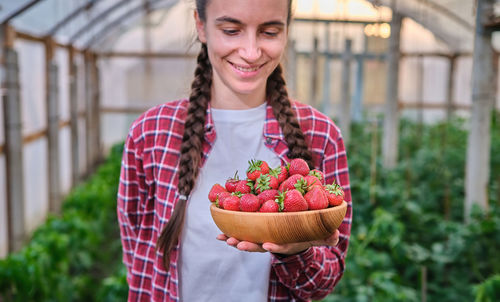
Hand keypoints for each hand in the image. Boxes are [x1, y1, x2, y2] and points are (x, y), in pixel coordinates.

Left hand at [216, 229, 339, 255]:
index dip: (275, 246)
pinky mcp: (255, 233)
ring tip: (224, 238)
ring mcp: (263, 238)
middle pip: (260, 246)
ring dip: (236, 240)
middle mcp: (274, 242)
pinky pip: (241, 233)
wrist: (295, 235)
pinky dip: (230, 233)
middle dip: (248, 245)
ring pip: (248, 241)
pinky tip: (218, 233)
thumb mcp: (319, 235)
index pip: (282, 246)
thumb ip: (327, 235)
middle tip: (237, 244)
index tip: (268, 244)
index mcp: (288, 242)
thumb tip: (336, 235)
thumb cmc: (308, 233)